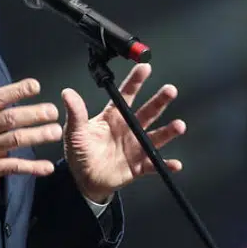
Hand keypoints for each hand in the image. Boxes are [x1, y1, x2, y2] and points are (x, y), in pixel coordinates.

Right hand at [0, 73, 61, 190]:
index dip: (18, 90)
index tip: (36, 86)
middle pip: (12, 118)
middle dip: (34, 114)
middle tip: (53, 111)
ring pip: (16, 140)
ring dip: (37, 136)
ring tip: (57, 132)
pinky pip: (13, 167)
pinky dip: (31, 168)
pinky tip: (47, 167)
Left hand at [59, 63, 186, 203]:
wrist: (84, 180)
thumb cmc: (80, 153)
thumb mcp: (74, 133)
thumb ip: (75, 114)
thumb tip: (67, 93)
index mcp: (114, 117)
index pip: (126, 95)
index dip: (136, 81)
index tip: (145, 68)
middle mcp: (129, 128)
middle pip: (148, 112)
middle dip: (159, 101)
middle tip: (170, 90)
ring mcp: (136, 147)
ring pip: (156, 136)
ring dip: (168, 131)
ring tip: (179, 126)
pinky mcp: (139, 166)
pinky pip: (154, 164)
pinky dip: (165, 164)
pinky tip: (175, 163)